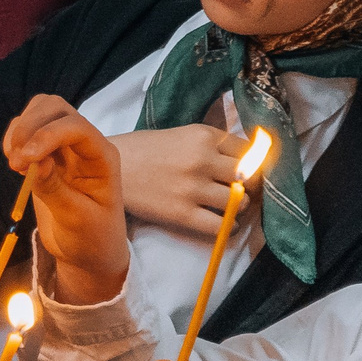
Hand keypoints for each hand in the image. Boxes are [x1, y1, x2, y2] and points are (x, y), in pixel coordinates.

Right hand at [4, 97, 129, 304]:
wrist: (87, 253)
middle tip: (15, 161)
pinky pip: (28, 130)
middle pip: (56, 108)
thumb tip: (36, 163)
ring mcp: (65, 147)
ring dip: (20, 129)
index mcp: (101, 157)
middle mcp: (85, 145)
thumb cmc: (91, 238)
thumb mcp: (76, 220)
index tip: (24, 160)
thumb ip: (55, 190)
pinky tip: (15, 164)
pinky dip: (15, 139)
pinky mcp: (47, 154)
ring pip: (40, 112)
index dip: (48, 135)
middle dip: (30, 125)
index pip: (76, 127)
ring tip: (15, 163)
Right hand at [107, 124, 253, 236]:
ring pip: (239, 202)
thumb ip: (211, 143)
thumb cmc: (144, 149)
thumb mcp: (181, 134)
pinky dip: (229, 227)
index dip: (254, 162)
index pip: (249, 150)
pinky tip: (224, 223)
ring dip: (239, 206)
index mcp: (203, 136)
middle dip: (250, 185)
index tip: (250, 170)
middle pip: (249, 176)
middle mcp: (202, 160)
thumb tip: (247, 156)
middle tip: (243, 190)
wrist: (107, 169)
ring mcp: (192, 188)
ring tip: (230, 206)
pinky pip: (221, 226)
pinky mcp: (182, 213)